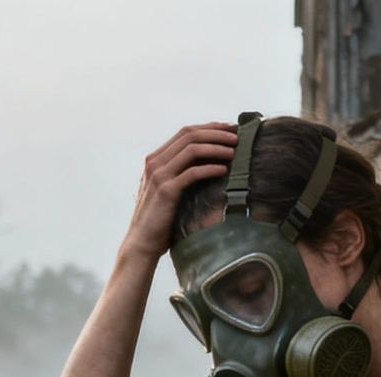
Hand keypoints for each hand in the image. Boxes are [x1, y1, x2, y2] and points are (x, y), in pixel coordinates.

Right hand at [121, 123, 237, 260]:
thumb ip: (179, 174)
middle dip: (217, 133)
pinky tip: (224, 170)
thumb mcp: (167, 190)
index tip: (230, 129)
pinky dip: (210, 168)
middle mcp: (155, 163)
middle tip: (237, 136)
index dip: (210, 128)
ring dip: (216, 147)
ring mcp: (159, 175)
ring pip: (192, 149)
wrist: (142, 244)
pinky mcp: (166, 191)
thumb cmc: (159, 221)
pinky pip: (192, 172)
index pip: (185, 132)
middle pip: (190, 135)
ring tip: (234, 151)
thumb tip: (209, 164)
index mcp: (155, 159)